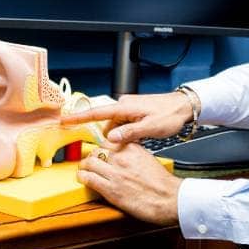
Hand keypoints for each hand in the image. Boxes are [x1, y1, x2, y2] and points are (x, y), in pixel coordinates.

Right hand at [61, 92, 192, 142]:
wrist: (184, 106)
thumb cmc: (169, 114)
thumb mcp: (150, 128)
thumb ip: (129, 133)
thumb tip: (111, 139)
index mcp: (124, 107)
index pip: (96, 113)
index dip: (78, 117)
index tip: (63, 120)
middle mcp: (124, 105)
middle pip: (107, 124)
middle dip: (112, 136)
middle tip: (128, 142)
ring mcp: (129, 108)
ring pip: (116, 126)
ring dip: (123, 135)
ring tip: (141, 137)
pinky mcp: (134, 112)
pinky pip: (124, 125)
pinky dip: (128, 133)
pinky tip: (140, 136)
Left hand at [77, 143, 182, 224]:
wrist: (169, 199)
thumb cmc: (162, 183)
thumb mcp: (148, 158)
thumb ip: (133, 153)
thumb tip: (122, 153)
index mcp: (132, 149)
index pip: (108, 141)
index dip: (102, 148)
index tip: (100, 152)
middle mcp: (122, 158)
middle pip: (96, 151)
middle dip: (92, 157)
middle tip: (91, 163)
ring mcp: (115, 173)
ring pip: (88, 163)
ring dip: (85, 167)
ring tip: (86, 170)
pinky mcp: (110, 189)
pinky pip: (88, 178)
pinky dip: (83, 178)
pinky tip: (84, 179)